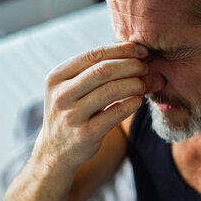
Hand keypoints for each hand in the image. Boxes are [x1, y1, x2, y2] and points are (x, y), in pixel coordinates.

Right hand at [36, 42, 162, 170]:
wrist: (55, 150)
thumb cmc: (73, 111)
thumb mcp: (72, 88)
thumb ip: (95, 71)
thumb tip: (136, 54)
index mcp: (57, 77)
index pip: (93, 55)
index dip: (121, 50)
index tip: (141, 50)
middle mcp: (61, 95)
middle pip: (103, 70)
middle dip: (130, 65)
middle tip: (145, 67)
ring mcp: (72, 115)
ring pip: (111, 91)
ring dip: (134, 84)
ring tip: (144, 84)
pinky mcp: (85, 134)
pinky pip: (115, 113)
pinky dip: (131, 103)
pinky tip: (138, 100)